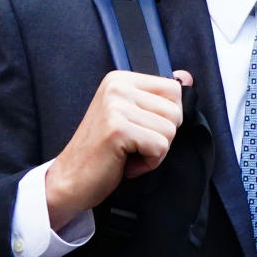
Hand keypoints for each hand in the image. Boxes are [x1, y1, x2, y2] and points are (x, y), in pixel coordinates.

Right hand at [44, 69, 192, 230]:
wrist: (70, 179)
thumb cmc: (103, 151)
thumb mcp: (131, 116)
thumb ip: (157, 97)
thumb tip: (187, 77)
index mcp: (121, 79)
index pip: (173, 88)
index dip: (166, 117)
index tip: (141, 129)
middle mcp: (117, 86)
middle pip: (175, 110)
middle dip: (162, 136)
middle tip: (134, 145)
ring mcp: (116, 106)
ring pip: (170, 130)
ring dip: (154, 152)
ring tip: (128, 154)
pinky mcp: (118, 129)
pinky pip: (160, 147)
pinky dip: (148, 163)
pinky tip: (126, 163)